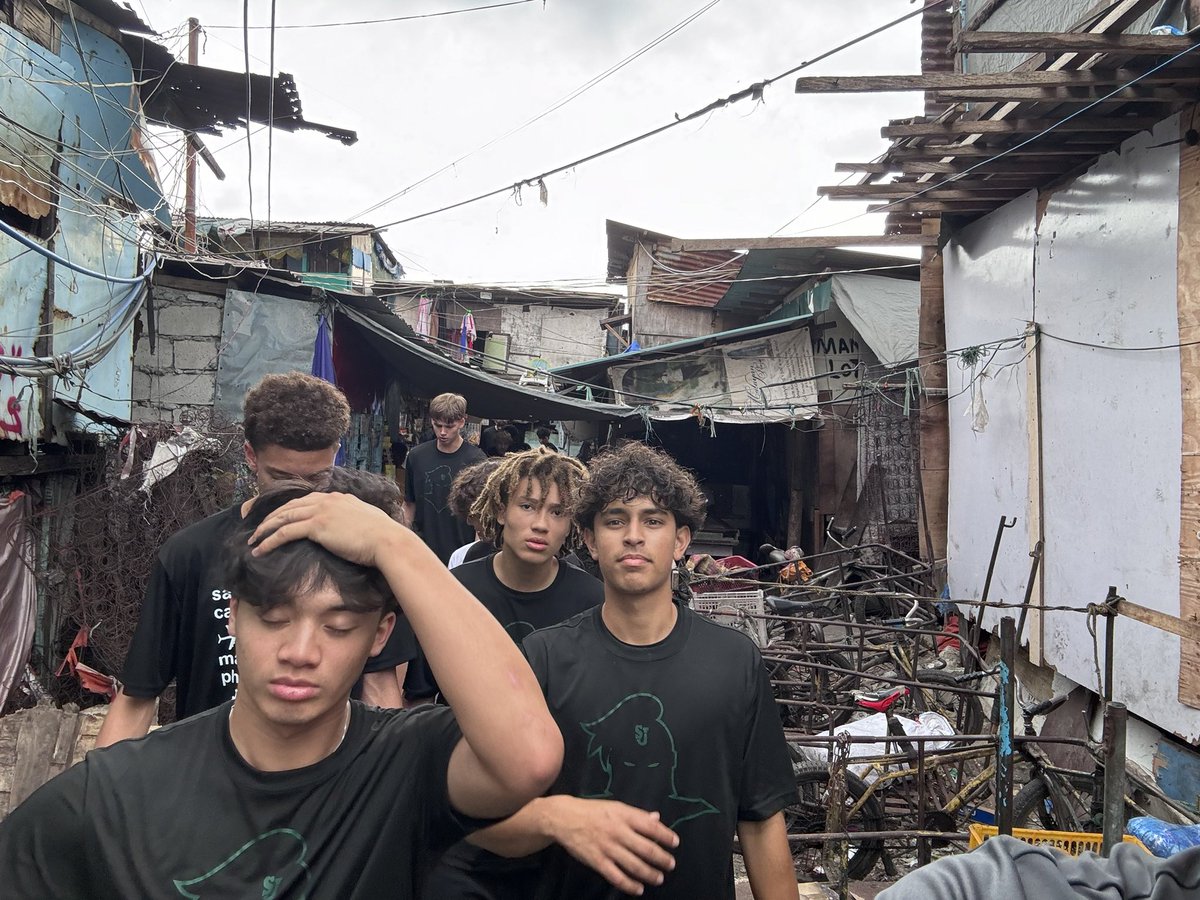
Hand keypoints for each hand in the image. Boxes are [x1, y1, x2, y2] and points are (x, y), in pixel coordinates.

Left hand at [248, 492, 404, 566]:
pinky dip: (270, 540)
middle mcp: (326, 500)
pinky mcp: (317, 526)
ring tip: (253, 541)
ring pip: (283, 517)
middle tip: (257, 530)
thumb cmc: (382, 537)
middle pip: (289, 506)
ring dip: (265, 530)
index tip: (276, 519)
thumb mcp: (366, 520)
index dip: (287, 510)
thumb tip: (349, 527)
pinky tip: (261, 550)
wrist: (387, 541)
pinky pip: (285, 532)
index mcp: (337, 498)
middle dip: (270, 518)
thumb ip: (352, 518)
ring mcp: (321, 511)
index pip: (305, 500)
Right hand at [544, 797, 677, 895]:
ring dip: (649, 874)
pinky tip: (638, 889)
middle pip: (646, 848)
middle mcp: (617, 831)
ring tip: (659, 878)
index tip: (675, 843)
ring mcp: (607, 848)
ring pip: (634, 865)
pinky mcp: (597, 861)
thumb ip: (637, 814)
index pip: (650, 827)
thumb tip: (657, 818)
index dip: (665, 835)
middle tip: (671, 865)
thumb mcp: (616, 806)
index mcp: (624, 815)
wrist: (564, 818)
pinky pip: (616, 876)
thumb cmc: (593, 811)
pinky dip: (629, 885)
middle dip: (661, 858)